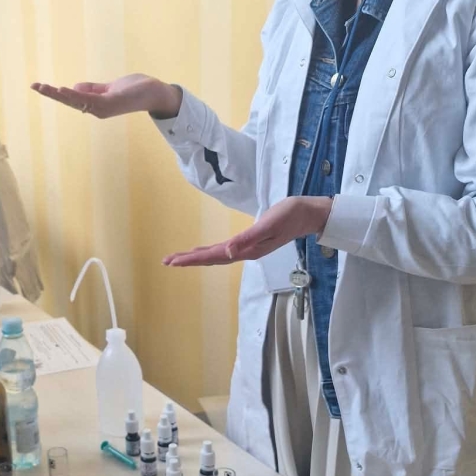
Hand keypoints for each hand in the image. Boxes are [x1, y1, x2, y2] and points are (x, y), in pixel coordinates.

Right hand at [31, 73, 179, 119]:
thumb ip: (93, 88)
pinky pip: (89, 100)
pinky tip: (64, 89)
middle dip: (51, 94)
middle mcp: (97, 109)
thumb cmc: (135, 90)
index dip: (55, 93)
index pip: (71, 98)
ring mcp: (103, 108)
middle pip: (69, 101)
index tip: (39, 86)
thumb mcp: (110, 87)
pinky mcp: (110, 104)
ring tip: (44, 87)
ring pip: (76, 101)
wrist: (154, 92)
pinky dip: (75, 95)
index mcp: (95, 105)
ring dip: (59, 94)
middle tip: (34, 86)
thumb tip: (74, 86)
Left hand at [162, 197, 333, 266]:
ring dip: (197, 257)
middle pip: (211, 258)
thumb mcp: (269, 224)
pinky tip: (203, 252)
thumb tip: (228, 252)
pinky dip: (210, 251)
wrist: (308, 214)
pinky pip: (224, 250)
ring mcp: (247, 248)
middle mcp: (244, 251)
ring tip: (179, 258)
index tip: (173, 261)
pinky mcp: (251, 241)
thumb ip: (248, 239)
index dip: (192, 259)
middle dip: (189, 260)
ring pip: (216, 255)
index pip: (214, 256)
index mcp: (247, 249)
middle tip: (166, 261)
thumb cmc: (290, 215)